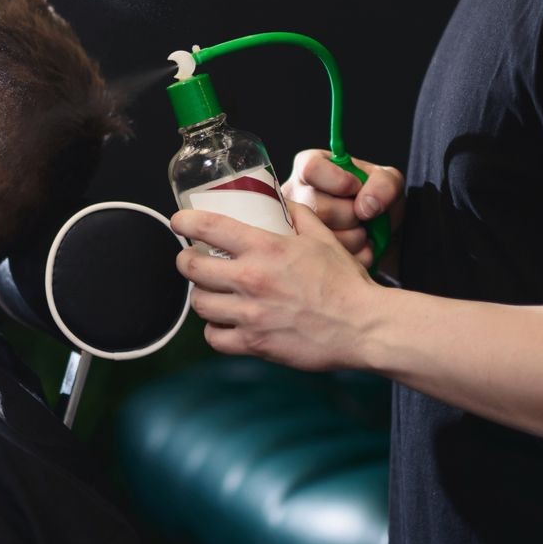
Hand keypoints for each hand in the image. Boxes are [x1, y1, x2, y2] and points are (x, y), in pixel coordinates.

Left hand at [171, 202, 380, 370]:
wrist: (364, 326)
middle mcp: (251, 279)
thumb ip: (299, 216)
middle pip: (190, 267)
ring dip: (202, 296)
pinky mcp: (254, 343)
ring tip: (212, 293)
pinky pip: (214, 338)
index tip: (179, 222)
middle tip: (192, 260)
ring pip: (199, 303)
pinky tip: (225, 324)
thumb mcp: (323, 238)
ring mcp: (250, 314)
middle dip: (186, 261)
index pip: (208, 226)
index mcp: (265, 248)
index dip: (184, 221)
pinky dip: (215, 331)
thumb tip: (282, 200)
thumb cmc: (346, 283)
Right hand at [282, 149, 404, 268]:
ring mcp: (295, 224)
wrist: (377, 230)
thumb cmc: (374, 198)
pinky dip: (354, 255)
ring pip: (321, 236)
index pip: (311, 169)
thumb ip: (383, 184)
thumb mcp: (388, 181)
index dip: (339, 181)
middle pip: (318, 207)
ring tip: (360, 230)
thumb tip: (367, 206)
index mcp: (311, 167)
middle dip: (350, 215)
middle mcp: (296, 194)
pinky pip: (329, 259)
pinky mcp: (303, 252)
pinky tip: (356, 246)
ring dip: (354, 237)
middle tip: (361, 214)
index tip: (356, 188)